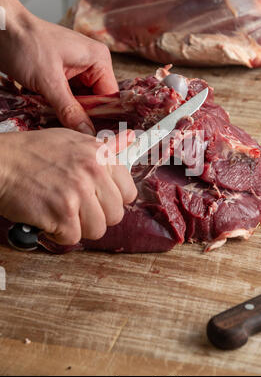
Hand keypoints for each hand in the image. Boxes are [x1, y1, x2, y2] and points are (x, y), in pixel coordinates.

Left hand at [0, 0, 117, 134]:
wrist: (0, 28)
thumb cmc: (25, 44)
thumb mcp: (49, 81)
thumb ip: (69, 110)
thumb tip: (88, 133)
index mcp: (98, 60)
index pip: (109, 98)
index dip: (101, 118)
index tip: (93, 137)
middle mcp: (91, 65)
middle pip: (95, 102)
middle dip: (81, 117)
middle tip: (71, 134)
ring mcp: (76, 71)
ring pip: (79, 103)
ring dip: (67, 114)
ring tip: (57, 124)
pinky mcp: (61, 77)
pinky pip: (66, 99)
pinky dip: (57, 108)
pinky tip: (49, 114)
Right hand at [0, 129, 136, 244]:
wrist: (1, 162)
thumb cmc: (33, 152)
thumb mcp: (73, 140)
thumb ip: (104, 147)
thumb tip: (132, 138)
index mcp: (100, 154)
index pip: (128, 193)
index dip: (112, 201)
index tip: (98, 199)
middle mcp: (93, 171)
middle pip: (116, 215)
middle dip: (96, 216)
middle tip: (76, 208)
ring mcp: (78, 192)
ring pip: (98, 230)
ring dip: (79, 227)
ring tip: (62, 213)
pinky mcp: (62, 212)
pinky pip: (73, 238)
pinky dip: (59, 234)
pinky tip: (49, 219)